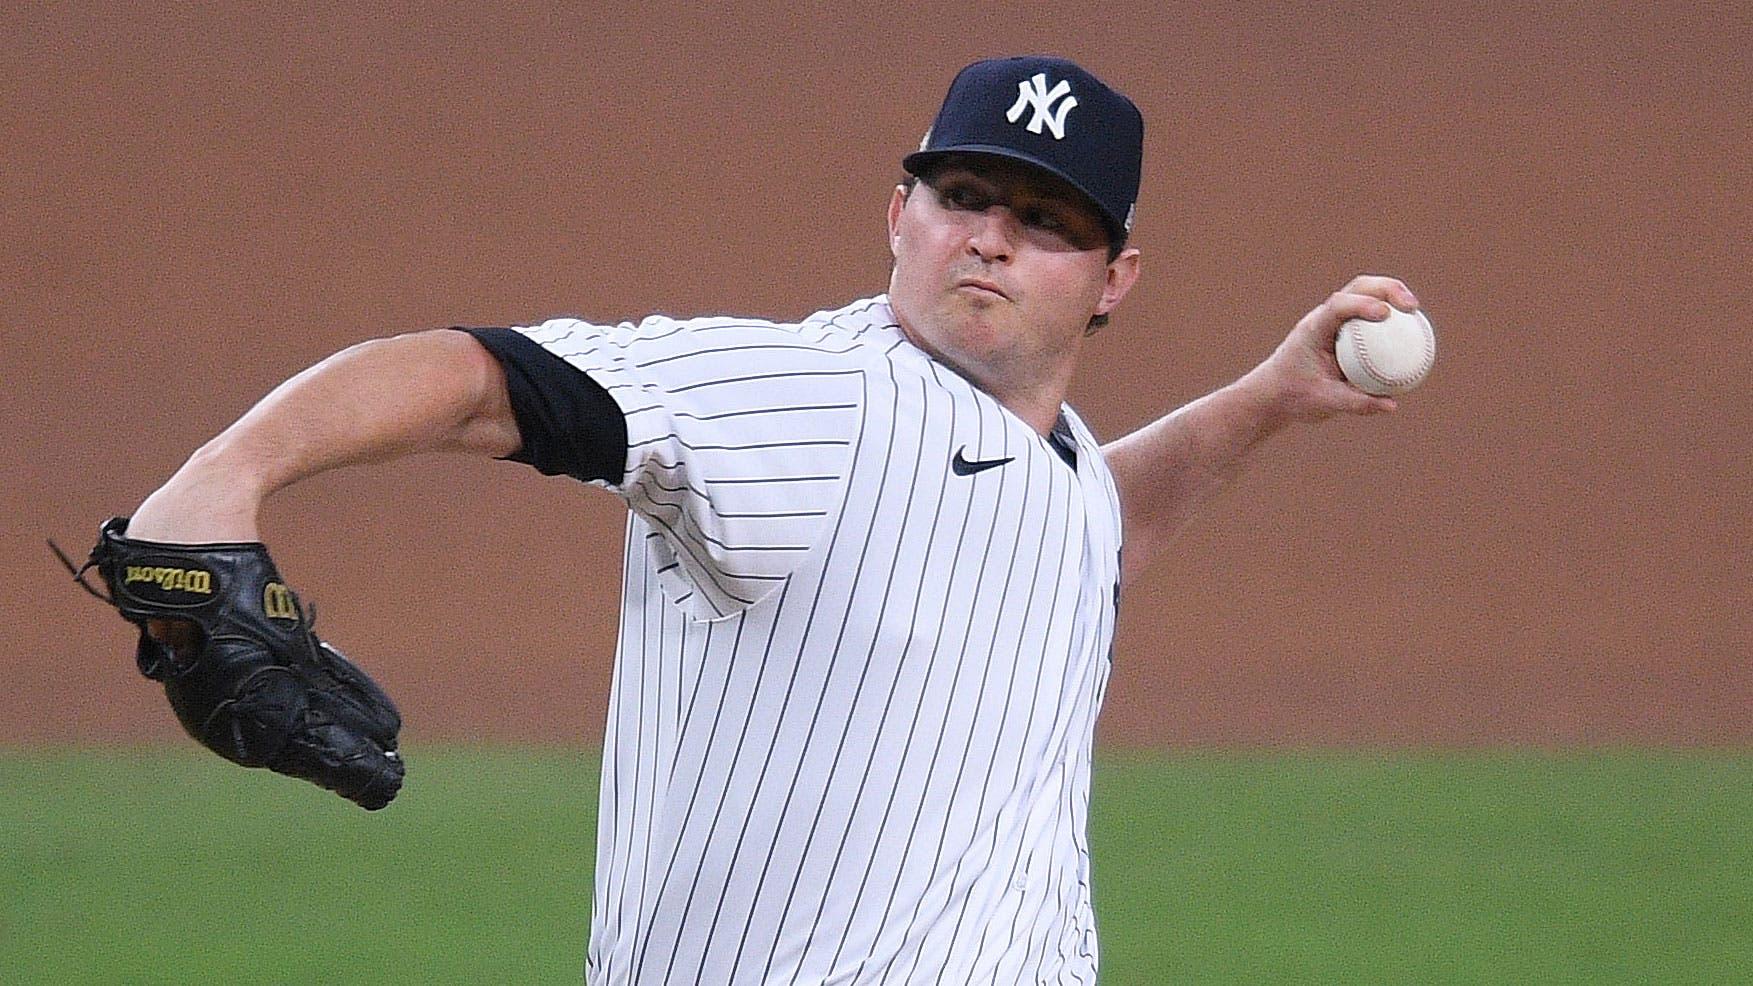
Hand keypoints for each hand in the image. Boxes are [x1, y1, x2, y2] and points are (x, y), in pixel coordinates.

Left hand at [1246, 274, 1420, 424]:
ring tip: (1416, 311)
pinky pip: (1371, 320)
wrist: (1274, 395)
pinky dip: (1391, 321)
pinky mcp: (1345, 331)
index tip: (1386, 314)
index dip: (1363, 304)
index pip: (1338, 306)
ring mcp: (1335, 322)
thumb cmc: (1293, 397)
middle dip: (1388, 289)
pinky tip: (1412, 334)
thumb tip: (1392, 405)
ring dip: (1392, 296)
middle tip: (1412, 306)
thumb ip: (1355, 403)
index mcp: (1314, 329)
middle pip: (1358, 288)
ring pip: (1366, 296)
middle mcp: (1324, 318)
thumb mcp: (1322, 403)